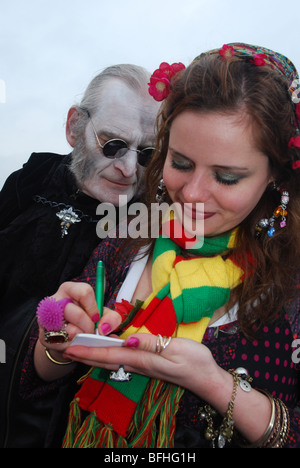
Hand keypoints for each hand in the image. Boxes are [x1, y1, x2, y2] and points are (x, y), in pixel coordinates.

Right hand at [37, 281, 99, 355]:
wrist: (67, 338)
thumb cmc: (86, 321)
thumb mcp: (101, 315)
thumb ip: (110, 318)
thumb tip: (105, 328)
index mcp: (70, 290)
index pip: (85, 291)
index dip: (94, 307)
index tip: (96, 318)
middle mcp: (55, 300)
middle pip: (76, 313)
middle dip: (88, 327)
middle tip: (90, 332)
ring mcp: (46, 318)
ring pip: (69, 330)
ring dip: (81, 338)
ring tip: (82, 337)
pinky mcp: (43, 335)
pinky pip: (63, 344)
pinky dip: (73, 346)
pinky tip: (73, 343)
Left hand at [64, 330, 222, 401]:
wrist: (207, 378)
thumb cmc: (195, 362)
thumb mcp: (178, 349)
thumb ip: (154, 344)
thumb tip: (129, 340)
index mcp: (142, 360)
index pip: (110, 354)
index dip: (89, 350)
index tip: (70, 347)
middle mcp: (138, 364)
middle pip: (105, 360)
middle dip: (83, 354)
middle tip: (64, 347)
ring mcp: (141, 366)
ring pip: (111, 360)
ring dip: (91, 355)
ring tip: (76, 349)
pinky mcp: (146, 364)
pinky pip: (120, 359)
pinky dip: (105, 354)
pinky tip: (102, 350)